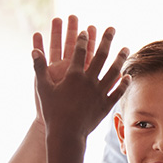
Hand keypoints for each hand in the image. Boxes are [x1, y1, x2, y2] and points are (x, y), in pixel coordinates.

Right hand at [32, 16, 129, 138]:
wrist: (66, 133)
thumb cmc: (52, 111)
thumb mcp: (43, 88)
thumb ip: (39, 68)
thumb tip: (34, 50)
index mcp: (73, 75)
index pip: (79, 52)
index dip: (82, 39)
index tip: (85, 30)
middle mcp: (89, 81)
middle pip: (100, 56)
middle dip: (106, 40)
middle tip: (112, 28)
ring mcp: (100, 93)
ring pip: (113, 71)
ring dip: (120, 58)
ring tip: (126, 48)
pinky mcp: (106, 105)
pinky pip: (118, 91)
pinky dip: (124, 83)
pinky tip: (128, 76)